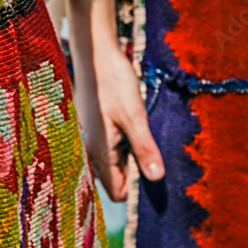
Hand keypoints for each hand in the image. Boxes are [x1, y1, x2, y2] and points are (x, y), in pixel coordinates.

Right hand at [74, 42, 163, 201]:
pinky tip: (130, 124)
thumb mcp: (135, 116)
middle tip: (149, 146)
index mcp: (98, 153)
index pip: (118, 192)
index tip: (153, 168)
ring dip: (130, 155)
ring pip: (113, 163)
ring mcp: (90, 140)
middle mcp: (90, 151)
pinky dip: (123, 143)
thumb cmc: (113, 82)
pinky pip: (109, 148)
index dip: (137, 187)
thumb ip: (144, 149)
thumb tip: (157, 179)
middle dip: (135, 170)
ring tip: (139, 131)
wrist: (95, 54)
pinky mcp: (93, 129)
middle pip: (115, 179)